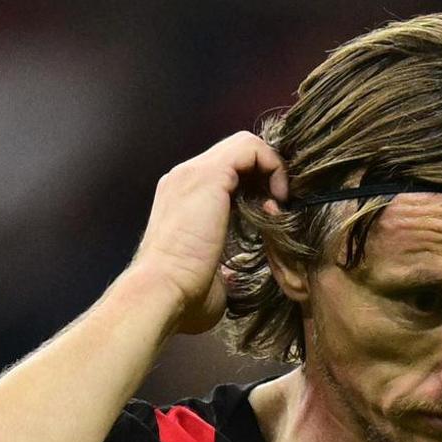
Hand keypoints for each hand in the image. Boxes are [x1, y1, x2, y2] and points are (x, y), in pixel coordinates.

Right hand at [128, 131, 288, 333]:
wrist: (161, 293)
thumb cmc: (182, 297)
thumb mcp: (209, 280)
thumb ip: (221, 272)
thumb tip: (231, 279)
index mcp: (183, 200)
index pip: (226, 174)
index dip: (255, 188)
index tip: (270, 218)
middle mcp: (185, 179)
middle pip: (236, 153)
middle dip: (266, 174)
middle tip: (278, 208)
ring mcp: (193, 173)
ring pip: (244, 144)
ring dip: (271, 168)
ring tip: (280, 202)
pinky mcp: (208, 174)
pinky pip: (251, 147)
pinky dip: (273, 166)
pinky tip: (277, 199)